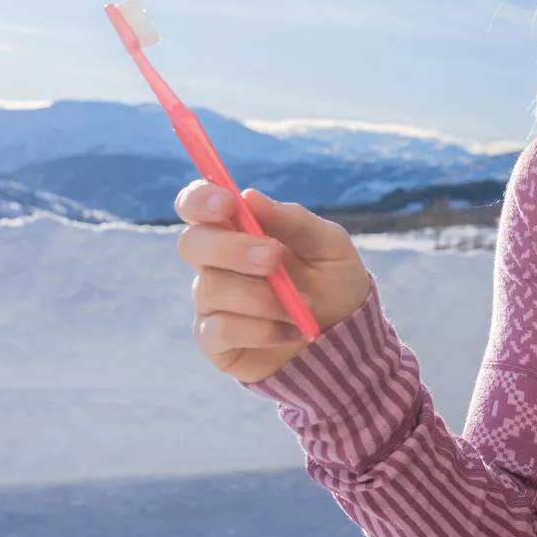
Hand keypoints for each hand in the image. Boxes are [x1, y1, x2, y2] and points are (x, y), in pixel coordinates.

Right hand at [175, 180, 372, 383]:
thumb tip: (250, 196)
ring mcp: (211, 302)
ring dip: (262, 298)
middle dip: (232, 249)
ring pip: (211, 289)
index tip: (227, 204)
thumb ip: (295, 220)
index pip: (197, 205)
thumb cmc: (334, 283)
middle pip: (191, 244)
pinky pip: (219, 330)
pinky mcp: (214, 340)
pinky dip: (261, 331)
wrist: (344, 338)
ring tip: (302, 306)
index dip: (200, 200)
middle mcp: (216, 263)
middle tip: (273, 259)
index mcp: (239, 230)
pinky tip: (290, 331)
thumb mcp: (330, 246)